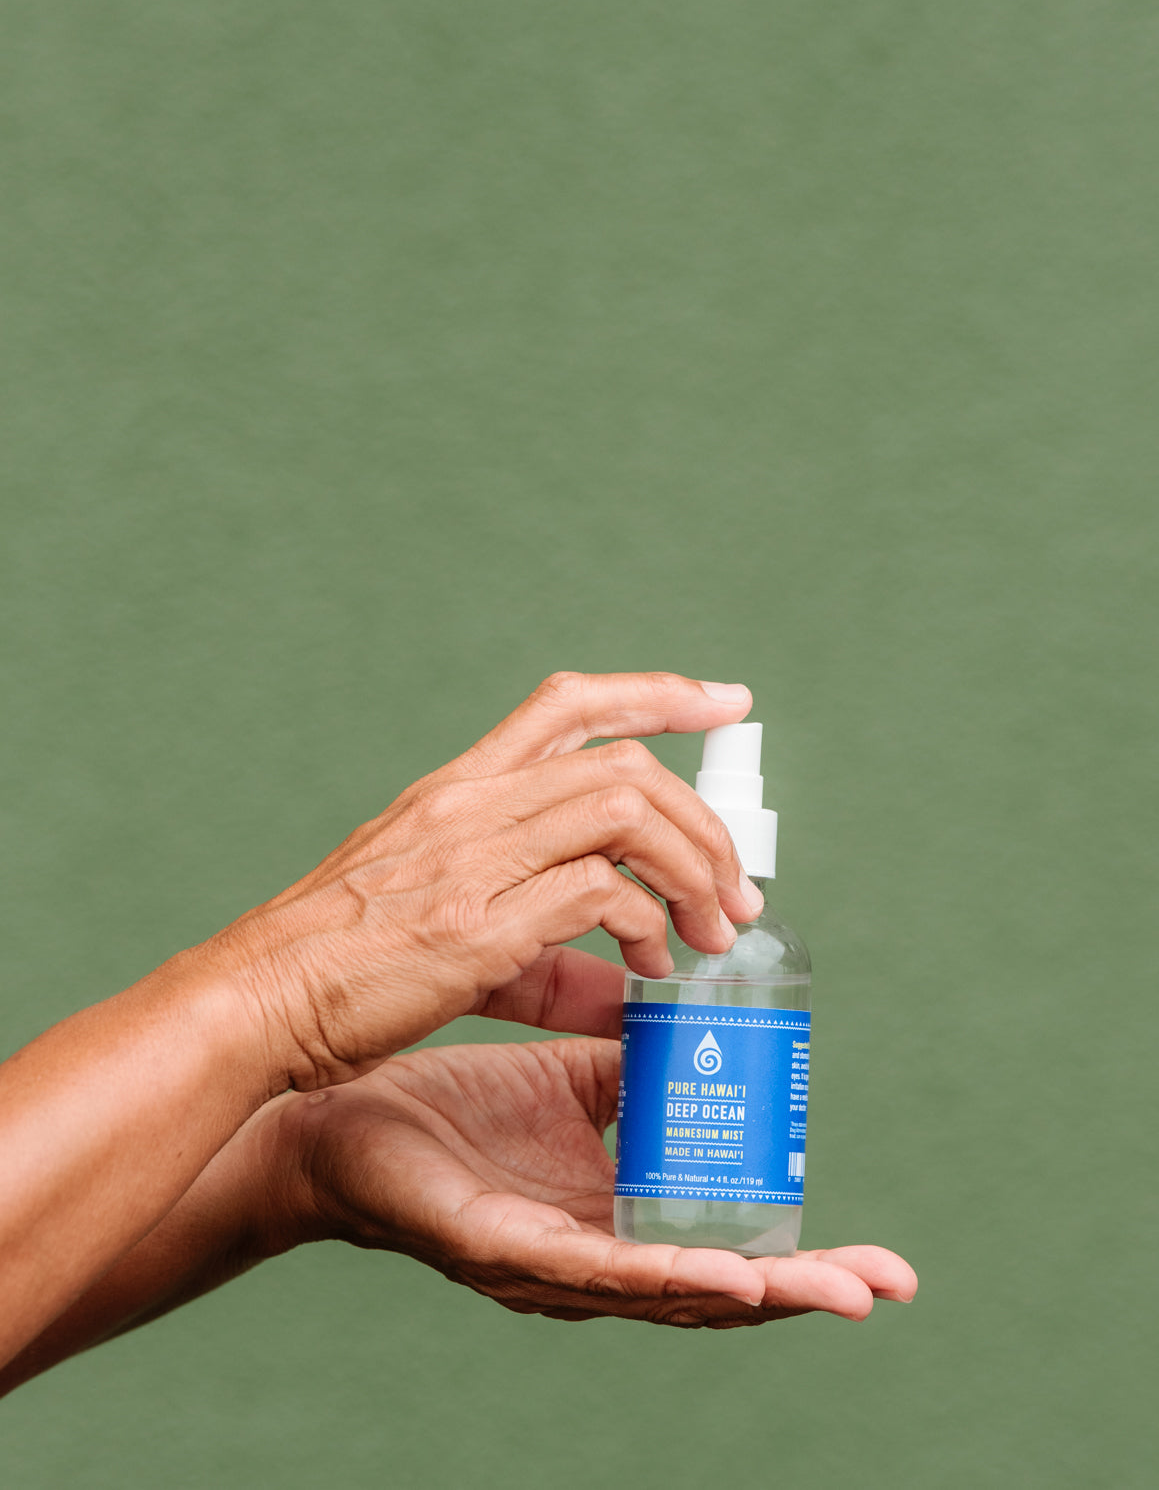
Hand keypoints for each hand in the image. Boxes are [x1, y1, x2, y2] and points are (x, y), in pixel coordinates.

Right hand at [218, 672, 764, 1086]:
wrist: (256, 1001)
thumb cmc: (341, 966)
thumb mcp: (442, 923)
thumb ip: (540, 949)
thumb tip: (620, 987)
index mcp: (457, 790)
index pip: (569, 703)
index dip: (658, 695)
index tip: (725, 703)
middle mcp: (470, 806)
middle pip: (623, 765)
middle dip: (702, 820)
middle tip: (738, 886)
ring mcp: (472, 858)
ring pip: (624, 812)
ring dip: (691, 868)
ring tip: (713, 928)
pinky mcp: (477, 924)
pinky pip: (598, 894)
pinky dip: (646, 924)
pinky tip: (650, 967)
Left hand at [273, 1030, 916, 1325]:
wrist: (336, 1113)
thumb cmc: (447, 1107)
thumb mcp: (561, 1077)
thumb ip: (627, 1062)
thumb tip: (689, 1017)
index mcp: (609, 1217)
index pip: (720, 1247)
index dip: (797, 1256)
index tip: (877, 1259)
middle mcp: (588, 1255)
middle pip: (712, 1286)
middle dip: (801, 1289)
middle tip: (886, 1287)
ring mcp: (548, 1263)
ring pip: (667, 1290)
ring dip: (755, 1293)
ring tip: (833, 1291)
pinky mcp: (502, 1248)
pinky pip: (592, 1268)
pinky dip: (665, 1275)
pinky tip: (727, 1276)